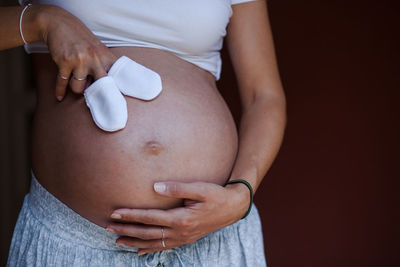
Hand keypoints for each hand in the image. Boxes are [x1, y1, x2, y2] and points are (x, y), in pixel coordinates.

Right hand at [36, 5, 116, 99]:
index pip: (115, 76)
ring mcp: (79, 61)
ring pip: (79, 88)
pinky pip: (63, 83)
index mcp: (105, 56)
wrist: (58, 23)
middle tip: (93, 97)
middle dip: (96, 93)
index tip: (115, 98)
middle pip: (100, 86)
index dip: (115, 88)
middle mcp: (94, 59)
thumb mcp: (97, 48)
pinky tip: (60, 96)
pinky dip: (60, 91)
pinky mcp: (64, 62)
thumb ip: (104, 64)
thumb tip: (108, 86)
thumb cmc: (80, 38)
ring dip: (76, 88)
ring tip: (75, 84)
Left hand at [106, 181, 249, 254]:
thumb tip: (156, 188)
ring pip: (153, 243)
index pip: (150, 218)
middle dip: (127, 230)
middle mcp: (180, 232)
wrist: (233, 208)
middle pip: (147, 233)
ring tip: (117, 240)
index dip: (131, 215)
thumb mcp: (200, 188)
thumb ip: (177, 188)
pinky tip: (139, 251)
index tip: (115, 213)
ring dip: (134, 241)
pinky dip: (150, 249)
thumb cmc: (216, 195)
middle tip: (108, 227)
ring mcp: (183, 238)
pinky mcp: (186, 239)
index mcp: (181, 219)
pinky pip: (164, 247)